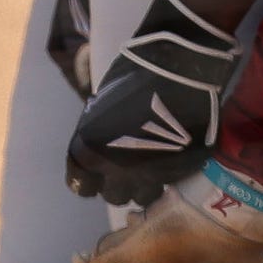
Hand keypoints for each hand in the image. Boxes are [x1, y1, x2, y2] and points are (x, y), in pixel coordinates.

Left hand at [66, 0, 238, 206]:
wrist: (176, 66)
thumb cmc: (131, 76)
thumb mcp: (99, 105)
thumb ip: (97, 132)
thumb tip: (102, 144)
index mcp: (90, 150)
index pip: (80, 185)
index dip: (87, 181)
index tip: (94, 175)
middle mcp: (117, 168)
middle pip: (114, 195)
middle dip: (118, 184)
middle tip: (126, 166)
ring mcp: (152, 173)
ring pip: (144, 196)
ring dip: (144, 184)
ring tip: (150, 165)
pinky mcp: (182, 169)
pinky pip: (170, 182)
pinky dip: (168, 174)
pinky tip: (169, 157)